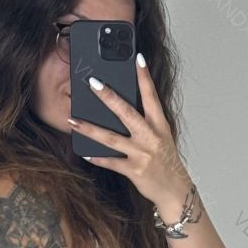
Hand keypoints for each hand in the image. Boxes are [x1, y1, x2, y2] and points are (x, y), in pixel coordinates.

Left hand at [69, 56, 192, 216]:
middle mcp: (150, 137)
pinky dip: (97, 157)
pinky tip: (84, 151)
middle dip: (108, 96)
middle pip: (126, 112)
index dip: (144, 76)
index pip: (151, 95)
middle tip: (92, 82)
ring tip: (73, 120)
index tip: (137, 58)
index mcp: (159, 125)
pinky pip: (111, 162)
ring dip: (90, 129)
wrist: (174, 190)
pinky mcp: (134, 170)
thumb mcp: (161, 136)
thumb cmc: (166, 161)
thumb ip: (146, 122)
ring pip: (111, 138)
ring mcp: (141, 154)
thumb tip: (121, 108)